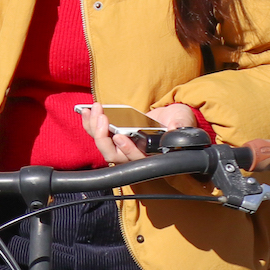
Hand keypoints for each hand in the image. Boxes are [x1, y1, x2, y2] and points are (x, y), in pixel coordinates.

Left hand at [80, 103, 200, 165]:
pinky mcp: (115, 137)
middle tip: (102, 117)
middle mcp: (135, 154)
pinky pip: (98, 134)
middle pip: (114, 155)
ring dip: (94, 128)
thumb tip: (175, 127)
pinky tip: (87, 111)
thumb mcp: (182, 120)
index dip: (128, 150)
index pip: (137, 160)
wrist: (171, 116)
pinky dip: (90, 124)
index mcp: (152, 155)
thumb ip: (180, 124)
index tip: (120, 136)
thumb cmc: (178, 121)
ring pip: (103, 145)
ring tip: (93, 110)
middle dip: (103, 137)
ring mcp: (123, 147)